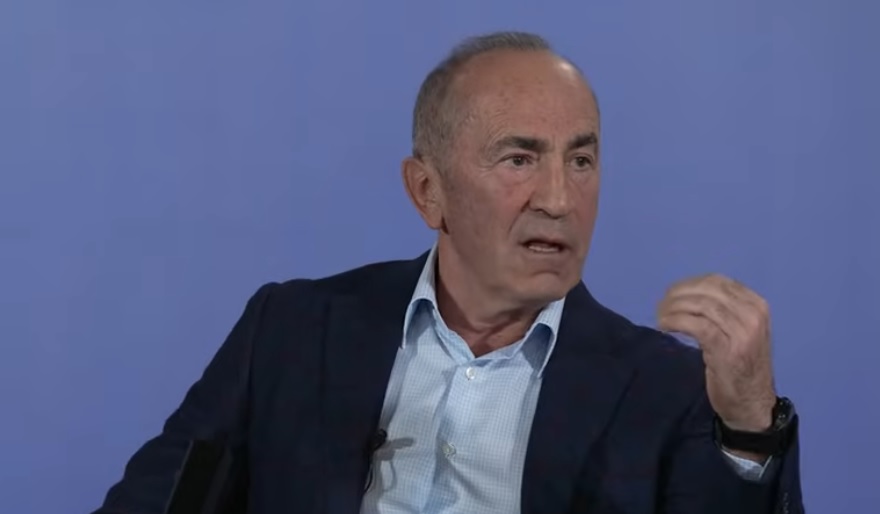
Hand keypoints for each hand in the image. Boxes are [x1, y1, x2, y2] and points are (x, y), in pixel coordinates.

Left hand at [657, 274, 776, 434]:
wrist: (753, 404)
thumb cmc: (742, 367)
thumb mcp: (741, 331)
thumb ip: (724, 311)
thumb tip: (687, 294)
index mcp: (757, 306)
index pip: (717, 281)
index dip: (689, 284)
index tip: (671, 293)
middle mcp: (753, 314)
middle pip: (707, 291)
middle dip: (678, 294)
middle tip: (661, 305)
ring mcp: (742, 332)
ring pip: (700, 305)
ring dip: (673, 308)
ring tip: (660, 317)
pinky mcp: (726, 348)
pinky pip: (695, 325)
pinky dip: (675, 321)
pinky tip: (664, 326)